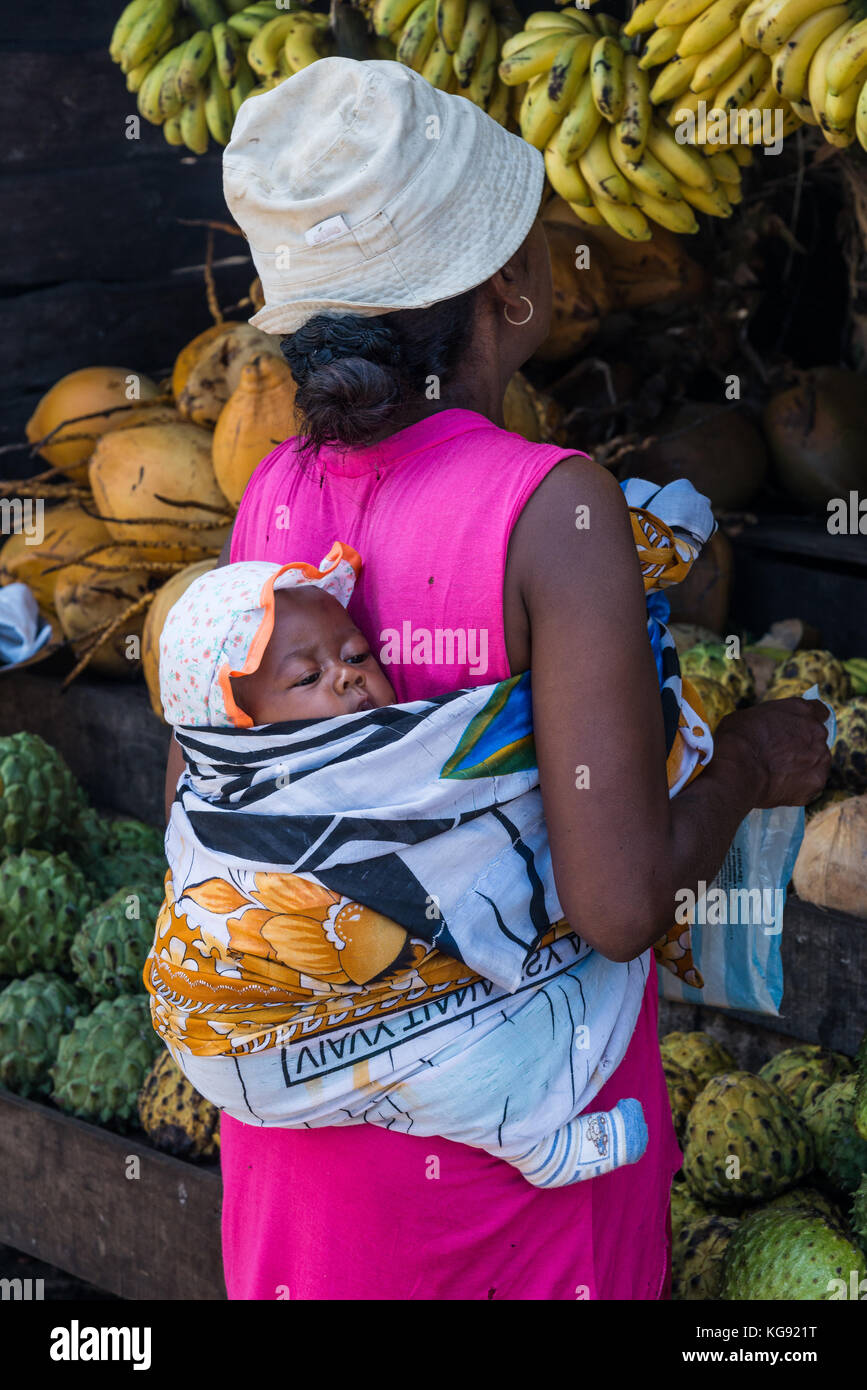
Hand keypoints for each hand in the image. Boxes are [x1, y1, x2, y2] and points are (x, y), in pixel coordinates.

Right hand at [712, 697, 831, 809]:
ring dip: (803, 767)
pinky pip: (810, 784)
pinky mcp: (817, 781)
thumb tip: (767, 730)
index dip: (807, 722)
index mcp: (801, 710)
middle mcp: (817, 731)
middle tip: (781, 755)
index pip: (819, 711)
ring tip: (778, 774)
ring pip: (817, 762)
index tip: (798, 729)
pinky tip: (779, 786)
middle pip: (817, 738)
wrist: (737, 769)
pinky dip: (799, 787)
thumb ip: (770, 721)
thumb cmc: (736, 739)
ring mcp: (820, 757)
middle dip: (803, 746)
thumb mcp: (750, 716)